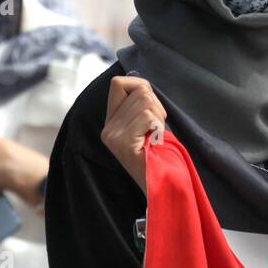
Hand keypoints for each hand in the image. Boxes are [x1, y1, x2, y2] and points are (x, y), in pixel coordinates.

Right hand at [100, 76, 165, 193]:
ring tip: (155, 134)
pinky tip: (154, 140)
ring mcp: (113, 136)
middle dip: (156, 105)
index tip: (151, 105)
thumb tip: (142, 85)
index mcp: (110, 122)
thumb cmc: (157, 153)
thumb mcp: (144, 125)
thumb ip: (139, 105)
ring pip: (145, 101)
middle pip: (138, 90)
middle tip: (156, 127)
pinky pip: (147, 116)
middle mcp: (108, 128)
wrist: (160, 184)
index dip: (139, 86)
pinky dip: (158, 126)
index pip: (118, 83)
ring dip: (159, 116)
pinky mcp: (123, 143)